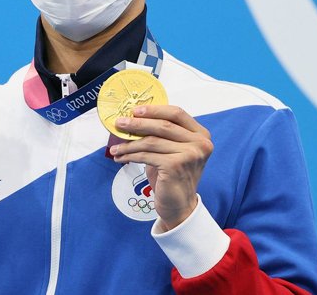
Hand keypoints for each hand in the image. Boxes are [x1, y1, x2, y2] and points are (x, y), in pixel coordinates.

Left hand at [110, 105, 212, 231]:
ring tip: (115, 147)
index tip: (135, 110)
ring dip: (129, 143)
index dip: (155, 109)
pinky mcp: (175, 166)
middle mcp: (200, 143)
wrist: (179, 206)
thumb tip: (134, 118)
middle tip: (119, 123)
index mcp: (201, 134)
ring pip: (151, 141)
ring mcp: (190, 155)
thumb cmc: (173, 176)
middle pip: (162, 125)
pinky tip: (120, 158)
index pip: (177, 113)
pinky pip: (146, 155)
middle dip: (137, 124)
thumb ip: (162, 134)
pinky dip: (130, 156)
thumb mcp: (172, 150)